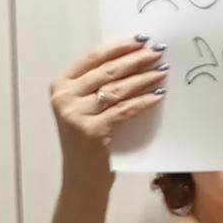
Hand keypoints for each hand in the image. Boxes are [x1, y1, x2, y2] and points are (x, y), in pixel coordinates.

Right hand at [48, 34, 168, 188]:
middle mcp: (64, 98)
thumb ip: (96, 87)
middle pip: (107, 72)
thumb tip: (131, 59)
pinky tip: (158, 96)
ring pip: (117, 90)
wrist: (82, 182)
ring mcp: (76, 115)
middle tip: (159, 52)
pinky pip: (124, 111)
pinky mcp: (92, 132)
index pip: (94, 58)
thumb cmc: (88, 146)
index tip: (142, 40)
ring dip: (144, 79)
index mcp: (60, 86)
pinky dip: (144, 102)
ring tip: (163, 71)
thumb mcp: (85, 111)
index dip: (120, 47)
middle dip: (136, 59)